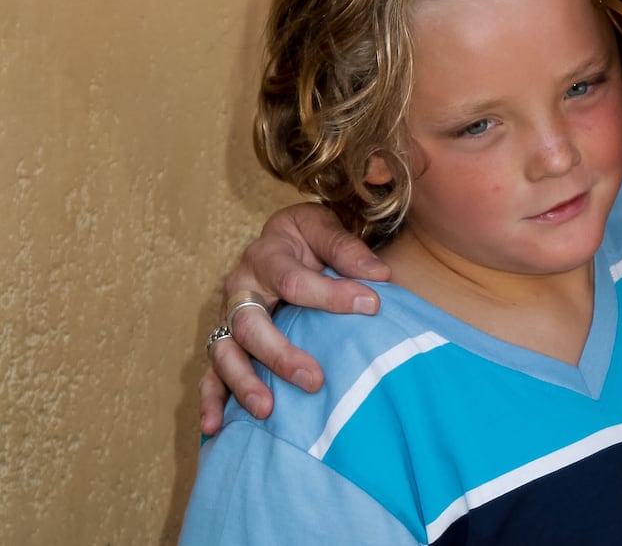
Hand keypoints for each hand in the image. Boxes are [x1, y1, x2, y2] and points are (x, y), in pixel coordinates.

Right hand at [198, 202, 390, 434]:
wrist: (283, 238)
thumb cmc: (308, 237)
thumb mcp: (325, 226)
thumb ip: (347, 249)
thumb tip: (379, 275)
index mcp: (267, 256)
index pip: (294, 281)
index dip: (331, 295)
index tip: (371, 305)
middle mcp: (240, 288)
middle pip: (250, 325)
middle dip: (279, 355)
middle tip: (314, 380)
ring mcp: (228, 318)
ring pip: (225, 353)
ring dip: (243, 383)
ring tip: (267, 410)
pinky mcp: (225, 342)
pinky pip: (211, 374)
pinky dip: (210, 401)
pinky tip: (215, 427)